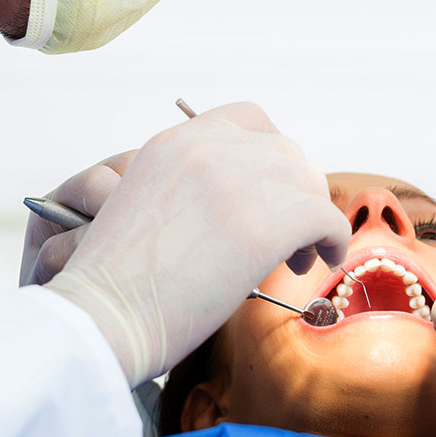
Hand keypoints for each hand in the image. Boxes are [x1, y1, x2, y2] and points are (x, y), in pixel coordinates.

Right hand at [41, 103, 348, 385]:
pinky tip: (317, 263)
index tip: (271, 192)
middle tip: (287, 236)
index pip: (248, 120)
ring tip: (296, 258)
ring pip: (309, 184)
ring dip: (310, 218)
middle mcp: (211, 147)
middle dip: (293, 192)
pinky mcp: (271, 219)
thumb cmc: (119, 283)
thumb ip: (196, 187)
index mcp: (176, 141)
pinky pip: (327, 218)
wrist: (103, 316)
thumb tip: (257, 203)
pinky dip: (332, 240)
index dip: (271, 155)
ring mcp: (241, 178)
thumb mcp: (146, 205)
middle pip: (286, 152)